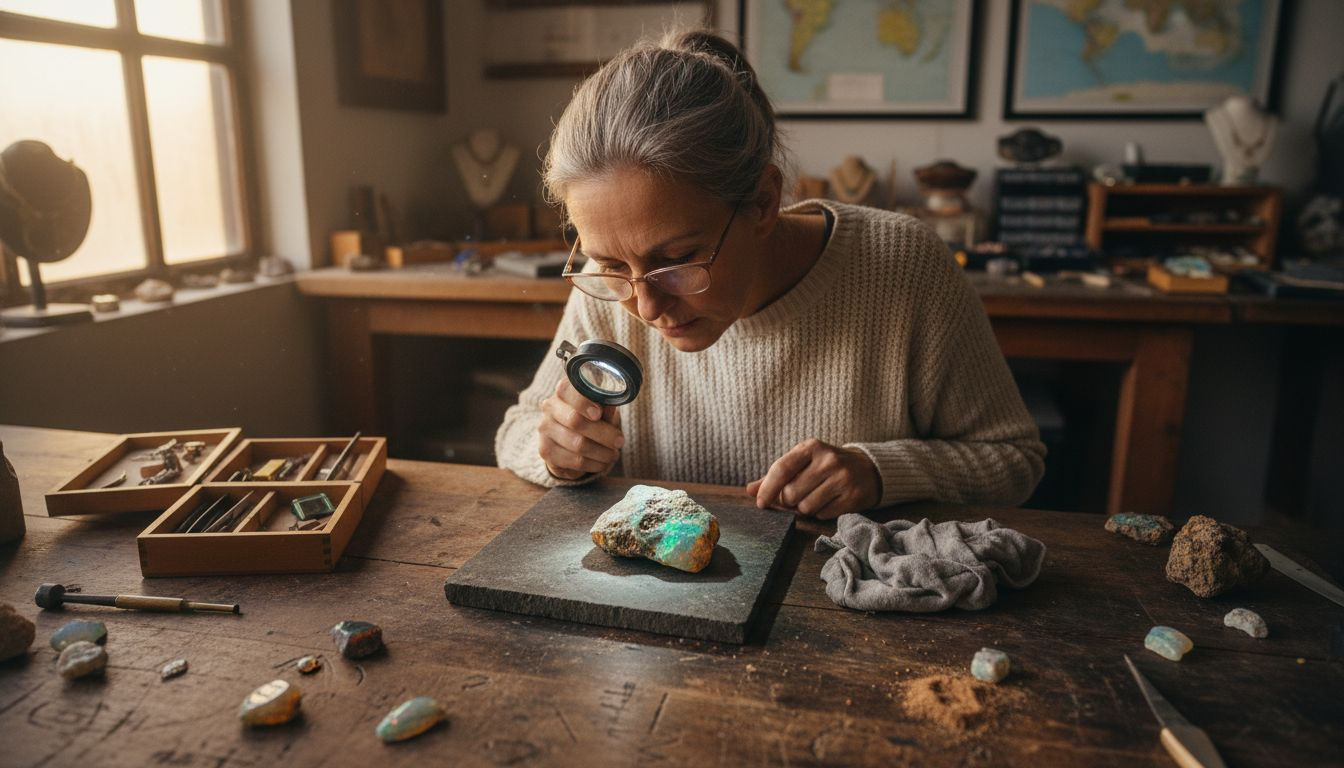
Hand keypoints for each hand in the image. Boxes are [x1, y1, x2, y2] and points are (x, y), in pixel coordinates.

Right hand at [538, 377, 623, 479]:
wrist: (570, 441)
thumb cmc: (591, 418)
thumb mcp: (601, 410)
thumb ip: (605, 408)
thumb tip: (611, 406)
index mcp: (564, 391)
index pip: (568, 391)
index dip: (584, 403)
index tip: (598, 413)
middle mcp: (550, 407)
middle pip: (575, 421)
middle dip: (603, 434)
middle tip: (620, 442)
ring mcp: (545, 429)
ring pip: (577, 444)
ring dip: (602, 452)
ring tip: (614, 455)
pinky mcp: (546, 450)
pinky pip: (574, 461)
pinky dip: (593, 464)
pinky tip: (602, 463)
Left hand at [746, 439, 879, 519]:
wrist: (867, 469)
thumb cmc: (825, 466)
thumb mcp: (802, 463)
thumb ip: (775, 476)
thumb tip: (749, 490)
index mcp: (811, 447)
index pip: (782, 468)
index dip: (768, 488)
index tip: (760, 503)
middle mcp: (828, 460)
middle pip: (791, 493)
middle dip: (789, 501)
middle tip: (797, 496)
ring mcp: (843, 478)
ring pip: (806, 508)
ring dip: (805, 509)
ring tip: (815, 497)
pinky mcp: (853, 497)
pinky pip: (823, 515)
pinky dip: (821, 513)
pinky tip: (829, 502)